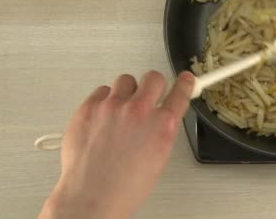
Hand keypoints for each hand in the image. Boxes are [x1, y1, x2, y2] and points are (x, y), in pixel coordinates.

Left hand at [39, 71, 194, 218]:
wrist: (92, 196)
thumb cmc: (123, 187)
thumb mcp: (158, 158)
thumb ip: (161, 131)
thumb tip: (159, 119)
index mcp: (163, 125)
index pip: (180, 92)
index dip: (185, 83)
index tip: (186, 79)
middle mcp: (140, 111)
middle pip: (153, 78)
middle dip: (153, 85)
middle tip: (147, 95)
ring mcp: (113, 106)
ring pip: (125, 80)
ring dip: (126, 92)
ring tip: (120, 111)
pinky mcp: (90, 107)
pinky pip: (101, 91)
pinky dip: (104, 101)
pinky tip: (103, 117)